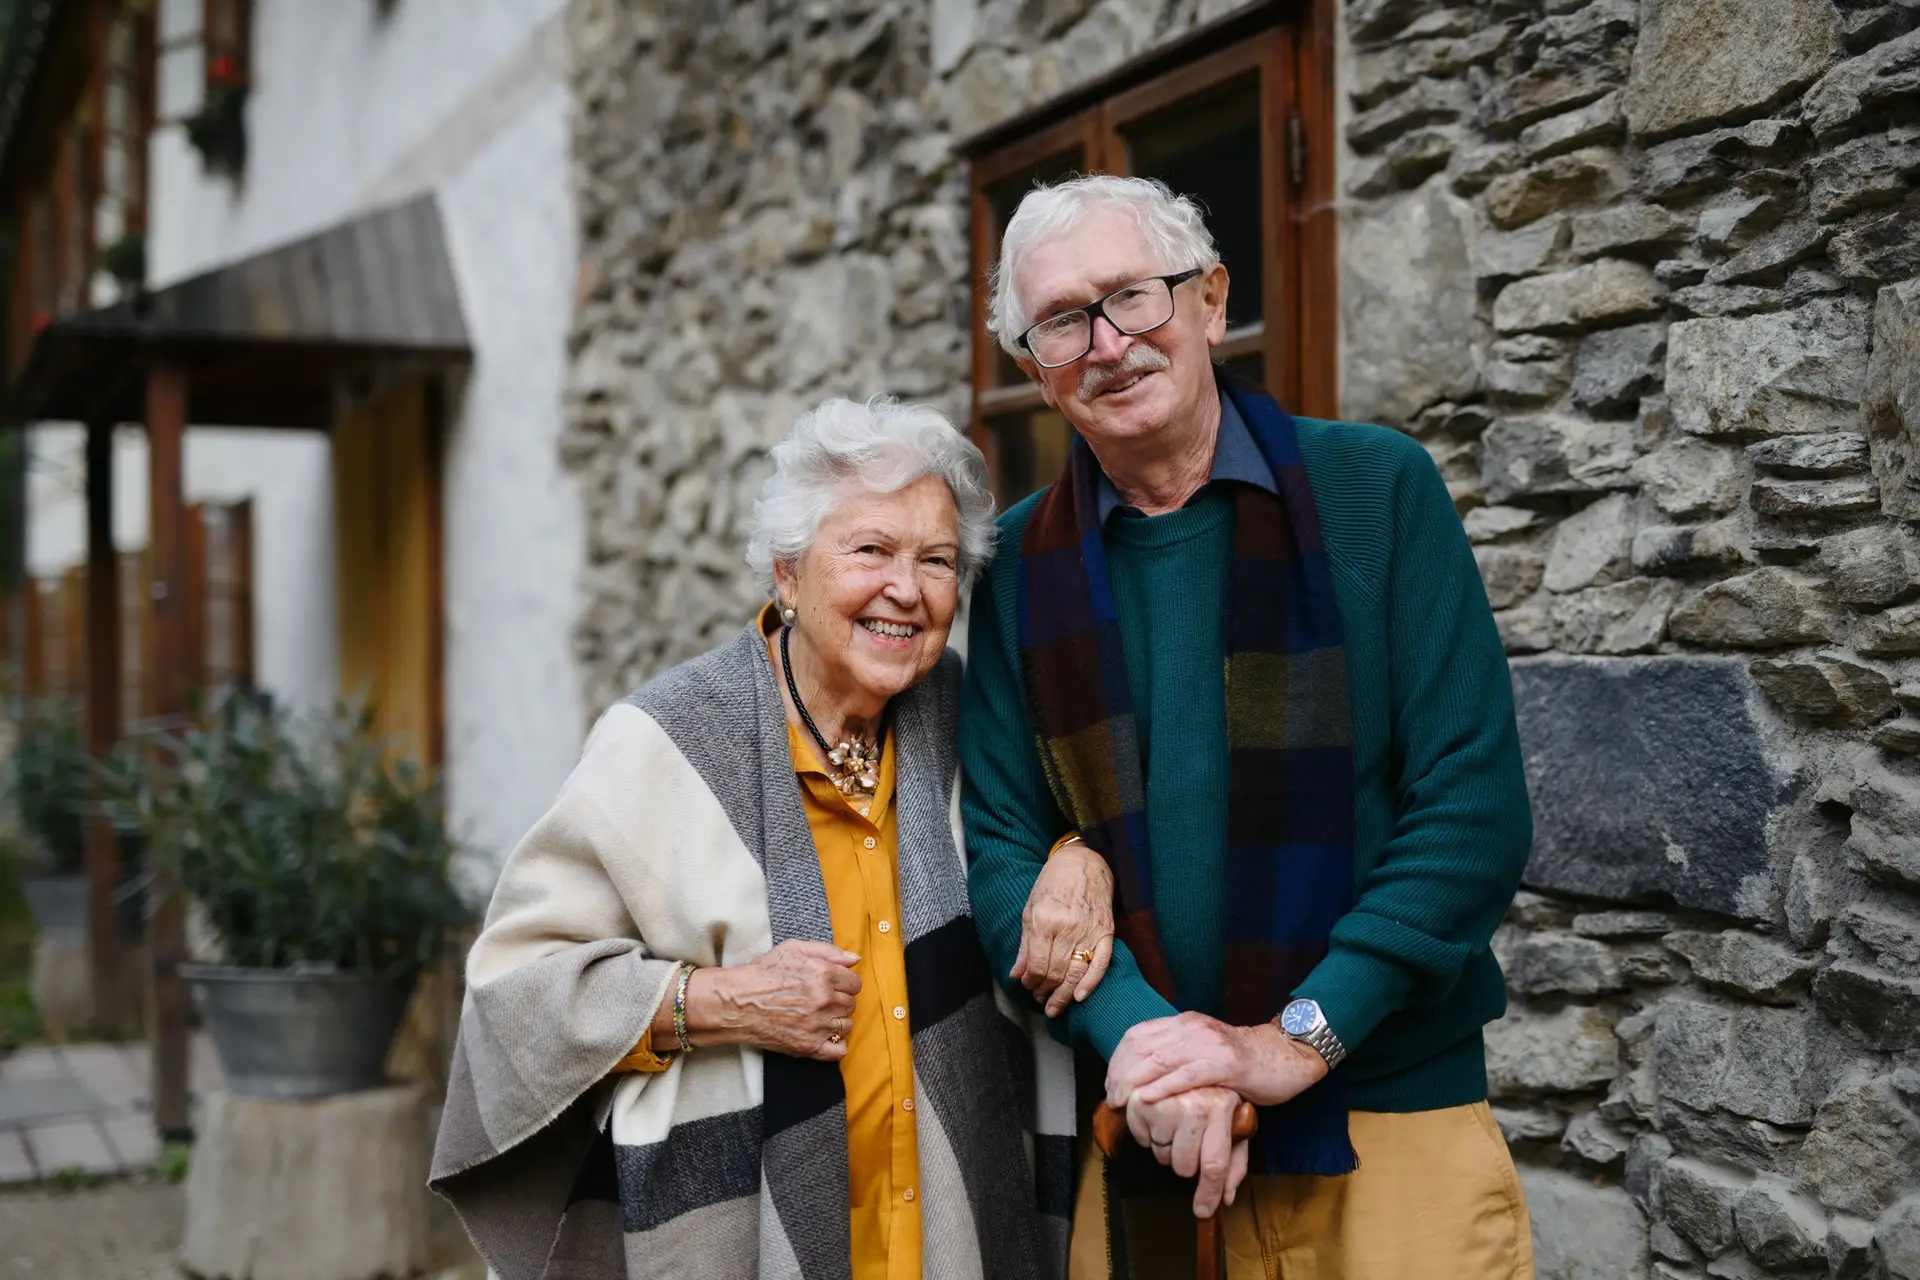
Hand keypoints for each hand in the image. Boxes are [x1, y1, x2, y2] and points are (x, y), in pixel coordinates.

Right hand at [694, 939, 860, 1061]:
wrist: (737, 1002)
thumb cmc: (762, 973)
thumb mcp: (793, 948)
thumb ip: (828, 951)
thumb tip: (854, 959)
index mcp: (823, 974)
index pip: (855, 984)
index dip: (844, 984)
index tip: (832, 986)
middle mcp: (824, 1000)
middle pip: (851, 1004)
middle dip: (839, 1001)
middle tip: (820, 1000)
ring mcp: (818, 1025)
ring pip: (846, 1026)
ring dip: (836, 1021)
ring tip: (818, 1016)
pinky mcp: (809, 1046)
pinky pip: (839, 1050)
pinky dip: (835, 1044)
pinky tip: (823, 1035)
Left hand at [1011, 841, 1114, 1016]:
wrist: (1084, 861)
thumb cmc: (1052, 883)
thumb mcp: (1030, 909)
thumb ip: (1025, 944)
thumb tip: (1016, 974)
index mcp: (1045, 922)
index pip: (1038, 965)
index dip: (1031, 982)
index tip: (1027, 987)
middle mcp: (1067, 929)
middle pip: (1056, 973)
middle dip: (1046, 992)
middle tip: (1040, 1001)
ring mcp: (1089, 932)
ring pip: (1076, 974)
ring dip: (1064, 995)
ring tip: (1055, 1007)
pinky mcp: (1106, 932)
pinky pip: (1101, 964)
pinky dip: (1091, 983)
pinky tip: (1080, 996)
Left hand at [1107, 1012, 1327, 1108]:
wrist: (1286, 1055)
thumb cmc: (1243, 1062)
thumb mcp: (1203, 1051)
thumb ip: (1177, 1056)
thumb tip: (1143, 1077)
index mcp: (1184, 1022)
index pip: (1137, 1035)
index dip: (1117, 1059)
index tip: (1108, 1083)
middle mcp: (1192, 1027)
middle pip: (1142, 1046)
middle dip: (1119, 1073)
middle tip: (1110, 1097)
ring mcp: (1209, 1044)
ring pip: (1159, 1059)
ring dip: (1133, 1082)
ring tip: (1120, 1101)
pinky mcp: (1226, 1064)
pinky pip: (1187, 1074)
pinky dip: (1163, 1086)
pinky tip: (1147, 1098)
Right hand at [1124, 1087, 1251, 1217]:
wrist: (1192, 1053)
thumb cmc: (1216, 1092)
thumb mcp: (1234, 1121)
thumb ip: (1234, 1162)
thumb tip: (1225, 1198)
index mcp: (1221, 1109)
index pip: (1214, 1163)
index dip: (1208, 1193)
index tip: (1202, 1211)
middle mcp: (1193, 1105)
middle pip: (1183, 1165)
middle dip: (1186, 1163)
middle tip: (1191, 1142)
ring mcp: (1164, 1101)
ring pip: (1161, 1154)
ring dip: (1167, 1147)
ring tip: (1176, 1124)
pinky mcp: (1140, 1097)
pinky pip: (1140, 1138)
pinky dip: (1147, 1135)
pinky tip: (1159, 1117)